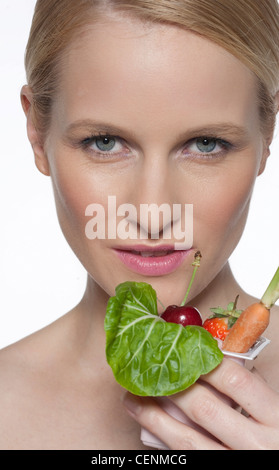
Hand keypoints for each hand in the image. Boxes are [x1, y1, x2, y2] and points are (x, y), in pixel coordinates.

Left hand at [123, 358, 278, 448]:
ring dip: (152, 414)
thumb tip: (216, 356)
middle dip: (172, 385)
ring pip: (186, 438)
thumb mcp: (275, 412)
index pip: (236, 382)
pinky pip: (184, 455)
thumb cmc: (276, 438)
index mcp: (276, 419)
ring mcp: (232, 462)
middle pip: (204, 408)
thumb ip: (252, 389)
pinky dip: (160, 437)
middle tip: (149, 367)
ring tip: (131, 395)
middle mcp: (255, 445)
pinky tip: (145, 422)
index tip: (185, 348)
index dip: (207, 363)